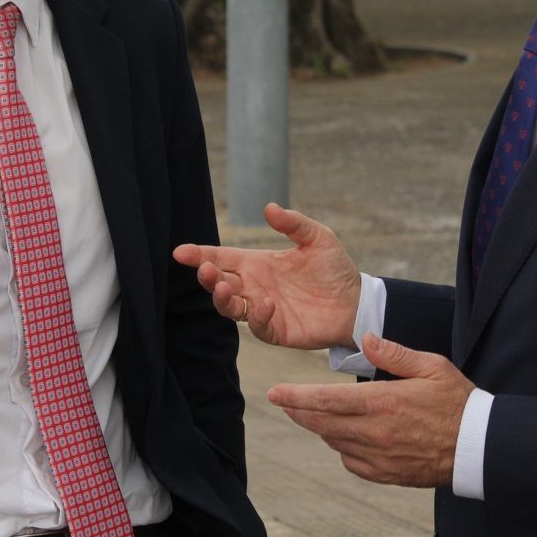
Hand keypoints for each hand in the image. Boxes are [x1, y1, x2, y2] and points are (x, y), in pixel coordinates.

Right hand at [173, 203, 360, 349]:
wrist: (356, 302)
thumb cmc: (334, 269)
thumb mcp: (318, 238)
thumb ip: (293, 223)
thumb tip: (268, 207)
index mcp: (257, 262)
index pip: (222, 257)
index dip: (200, 254)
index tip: (180, 252)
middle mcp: (254, 285)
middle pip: (219, 282)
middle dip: (208, 277)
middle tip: (205, 270)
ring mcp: (262, 308)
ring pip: (230, 306)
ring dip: (222, 298)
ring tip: (224, 288)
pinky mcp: (275, 329)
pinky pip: (257, 324)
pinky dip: (257, 315)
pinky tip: (266, 303)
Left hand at [268, 333, 474, 488]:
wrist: (478, 447)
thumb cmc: (457, 401)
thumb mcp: (431, 366)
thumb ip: (394, 353)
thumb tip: (364, 338)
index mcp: (382, 403)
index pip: (326, 400)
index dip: (296, 396)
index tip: (274, 393)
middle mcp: (375, 433)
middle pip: (322, 423)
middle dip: (298, 411)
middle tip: (282, 401)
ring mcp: (379, 457)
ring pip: (335, 442)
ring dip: (320, 427)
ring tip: (314, 413)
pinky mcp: (387, 474)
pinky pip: (352, 463)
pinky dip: (343, 448)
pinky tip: (346, 437)